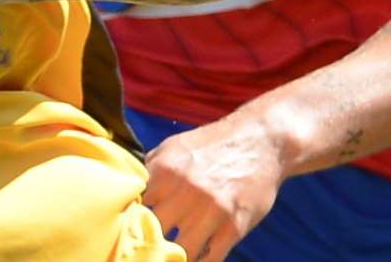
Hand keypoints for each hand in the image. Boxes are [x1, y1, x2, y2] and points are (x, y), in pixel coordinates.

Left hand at [142, 114, 284, 261]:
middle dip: (149, 240)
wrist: (262, 140)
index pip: (135, 207)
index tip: (128, 228)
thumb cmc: (214, 144)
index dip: (129, 220)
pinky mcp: (235, 227)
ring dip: (173, 256)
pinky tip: (194, 258)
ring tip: (169, 255)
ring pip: (179, 252)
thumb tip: (129, 191)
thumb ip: (151, 169)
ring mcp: (212, 211)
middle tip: (147, 246)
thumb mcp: (176, 146)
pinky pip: (210, 260)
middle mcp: (187, 191)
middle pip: (154, 232)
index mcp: (166, 169)